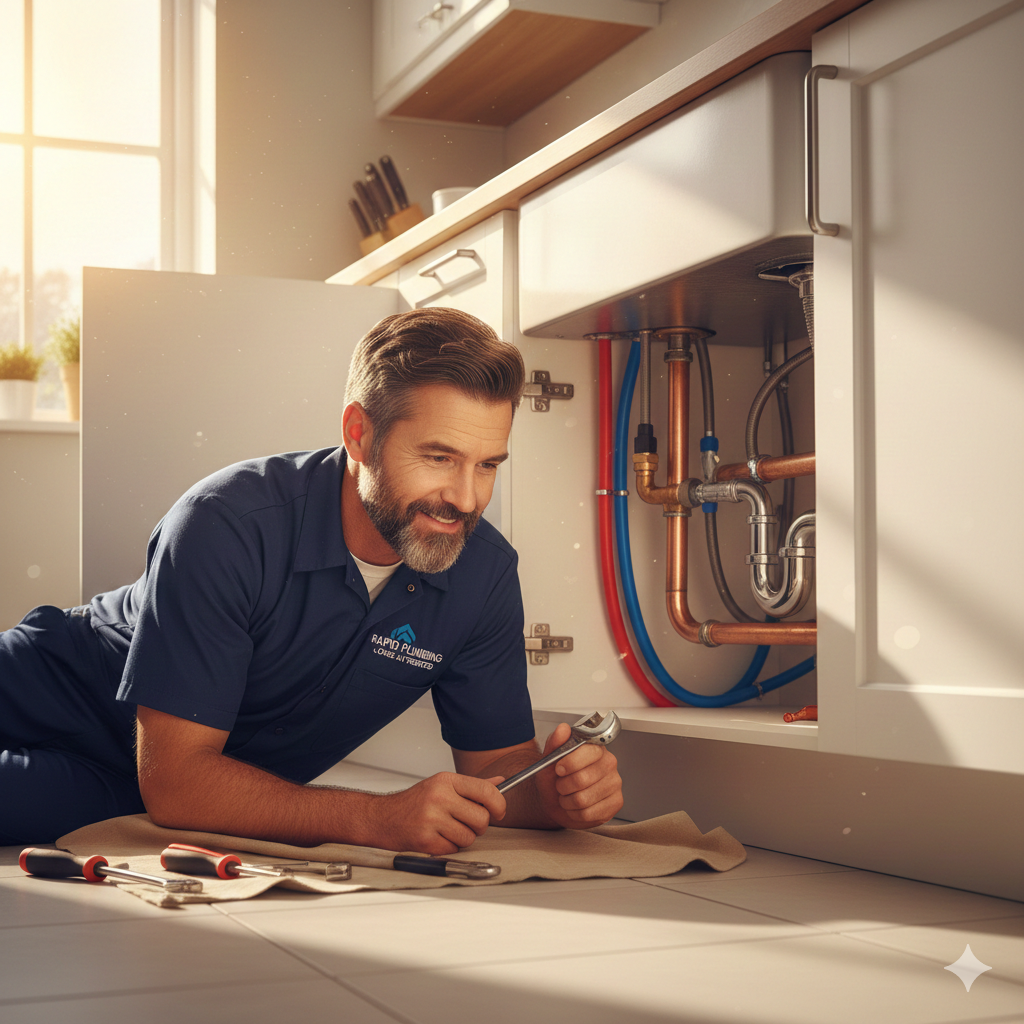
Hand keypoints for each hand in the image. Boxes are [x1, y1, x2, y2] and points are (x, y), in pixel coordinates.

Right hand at [367, 772, 505, 854]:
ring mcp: (432, 819)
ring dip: (462, 838)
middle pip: (481, 818)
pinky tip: (436, 837)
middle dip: (478, 826)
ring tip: (446, 829)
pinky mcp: (426, 840)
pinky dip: (448, 847)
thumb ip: (473, 785)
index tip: (499, 812)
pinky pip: (454, 849)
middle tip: (465, 822)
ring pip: (469, 837)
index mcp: (446, 781)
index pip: (487, 790)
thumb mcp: (442, 786)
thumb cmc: (414, 803)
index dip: (499, 804)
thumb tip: (500, 781)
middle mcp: (439, 797)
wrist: (383, 818)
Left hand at [533, 723, 622, 828]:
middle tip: (561, 785)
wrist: (555, 800)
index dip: (570, 763)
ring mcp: (615, 783)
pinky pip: (589, 813)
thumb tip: (563, 729)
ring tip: (567, 796)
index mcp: (595, 747)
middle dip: (564, 786)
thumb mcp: (549, 759)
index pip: (588, 752)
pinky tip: (576, 807)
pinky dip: (574, 813)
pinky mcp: (616, 803)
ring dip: (567, 801)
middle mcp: (609, 763)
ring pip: (583, 799)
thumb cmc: (555, 778)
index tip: (559, 768)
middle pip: (583, 779)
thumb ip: (555, 743)